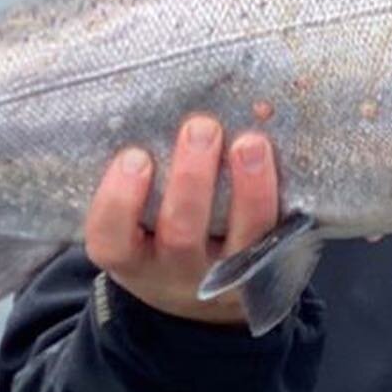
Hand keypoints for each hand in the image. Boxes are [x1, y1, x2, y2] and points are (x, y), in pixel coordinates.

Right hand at [84, 114, 278, 324]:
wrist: (198, 294)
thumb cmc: (153, 231)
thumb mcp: (129, 219)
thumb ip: (132, 173)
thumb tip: (144, 98)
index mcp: (129, 256)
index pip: (111, 236)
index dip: (120, 198)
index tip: (134, 156)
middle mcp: (176, 269)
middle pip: (181, 233)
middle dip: (192, 178)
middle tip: (201, 127)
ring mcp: (226, 272)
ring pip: (241, 237)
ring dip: (248, 187)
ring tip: (251, 142)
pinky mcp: (268, 265)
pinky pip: (280, 236)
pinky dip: (280, 197)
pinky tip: (279, 157)